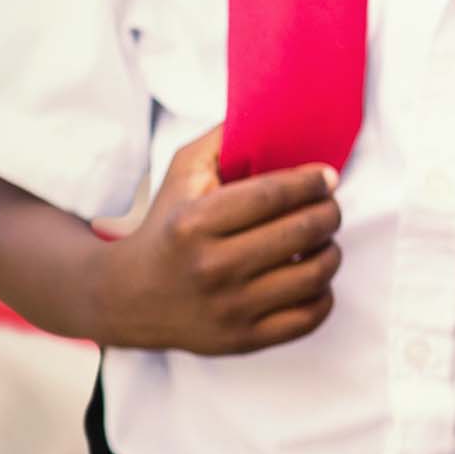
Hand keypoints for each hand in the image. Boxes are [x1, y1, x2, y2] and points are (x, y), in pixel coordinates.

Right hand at [99, 126, 341, 353]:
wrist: (124, 297)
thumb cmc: (165, 226)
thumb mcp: (181, 174)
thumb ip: (223, 140)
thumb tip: (271, 113)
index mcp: (194, 224)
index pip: (275, 195)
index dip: (312, 182)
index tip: (327, 177)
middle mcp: (212, 268)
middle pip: (304, 231)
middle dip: (329, 211)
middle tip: (328, 205)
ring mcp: (229, 308)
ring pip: (316, 273)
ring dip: (330, 250)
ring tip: (320, 240)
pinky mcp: (242, 340)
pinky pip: (310, 316)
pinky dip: (322, 293)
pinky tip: (309, 275)